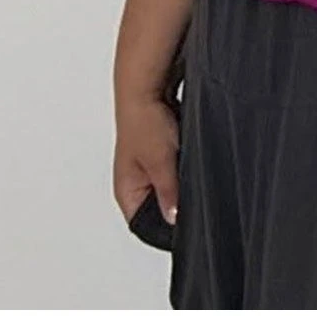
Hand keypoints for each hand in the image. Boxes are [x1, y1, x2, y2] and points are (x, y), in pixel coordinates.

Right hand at [114, 94, 179, 229]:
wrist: (147, 88)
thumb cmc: (142, 121)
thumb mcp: (161, 163)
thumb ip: (169, 193)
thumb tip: (175, 219)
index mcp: (127, 193)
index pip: (144, 225)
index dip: (164, 228)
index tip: (187, 224)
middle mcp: (135, 183)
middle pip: (158, 207)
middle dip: (175, 200)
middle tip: (189, 191)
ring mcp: (148, 168)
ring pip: (170, 187)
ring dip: (180, 180)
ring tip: (184, 166)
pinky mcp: (161, 154)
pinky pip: (176, 169)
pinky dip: (183, 165)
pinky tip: (187, 156)